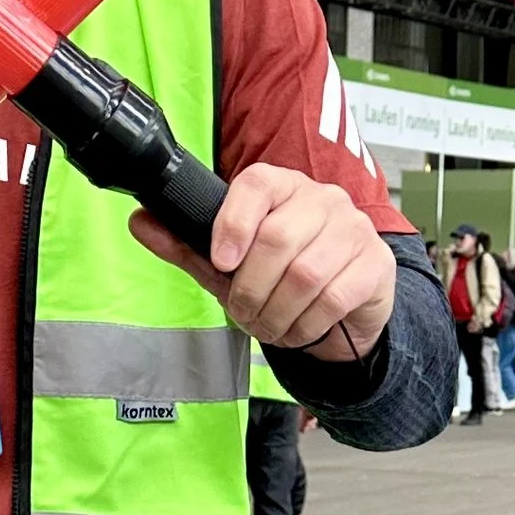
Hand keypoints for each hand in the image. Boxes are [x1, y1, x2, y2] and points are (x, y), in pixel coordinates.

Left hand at [131, 164, 394, 364]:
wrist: (342, 308)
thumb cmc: (281, 278)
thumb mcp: (229, 265)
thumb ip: (187, 245)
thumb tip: (140, 221)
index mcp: (282, 187)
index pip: (256, 185)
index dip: (233, 224)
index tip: (221, 262)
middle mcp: (322, 199)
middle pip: (278, 238)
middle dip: (251, 289)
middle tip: (244, 313)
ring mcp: (353, 230)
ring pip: (305, 274)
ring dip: (276, 313)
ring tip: (268, 325)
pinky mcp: (375, 265)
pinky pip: (332, 299)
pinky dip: (305, 325)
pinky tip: (297, 329)